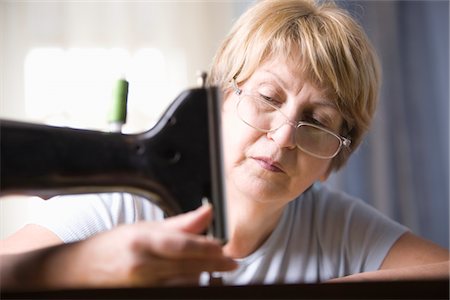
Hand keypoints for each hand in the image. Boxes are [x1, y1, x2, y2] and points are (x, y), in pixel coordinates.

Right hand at [1, 204, 236, 289]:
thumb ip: (180, 223)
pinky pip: (173, 292)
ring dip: (201, 276)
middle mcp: (141, 267)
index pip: (183, 246)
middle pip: (187, 267)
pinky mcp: (142, 295)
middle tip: (230, 263)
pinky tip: (192, 278)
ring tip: (212, 269)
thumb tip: (208, 212)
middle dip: (213, 265)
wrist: (78, 271)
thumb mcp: (144, 228)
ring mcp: (141, 286)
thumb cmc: (111, 247)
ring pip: (183, 284)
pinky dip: (186, 285)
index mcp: (142, 242)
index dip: (208, 248)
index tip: (225, 250)